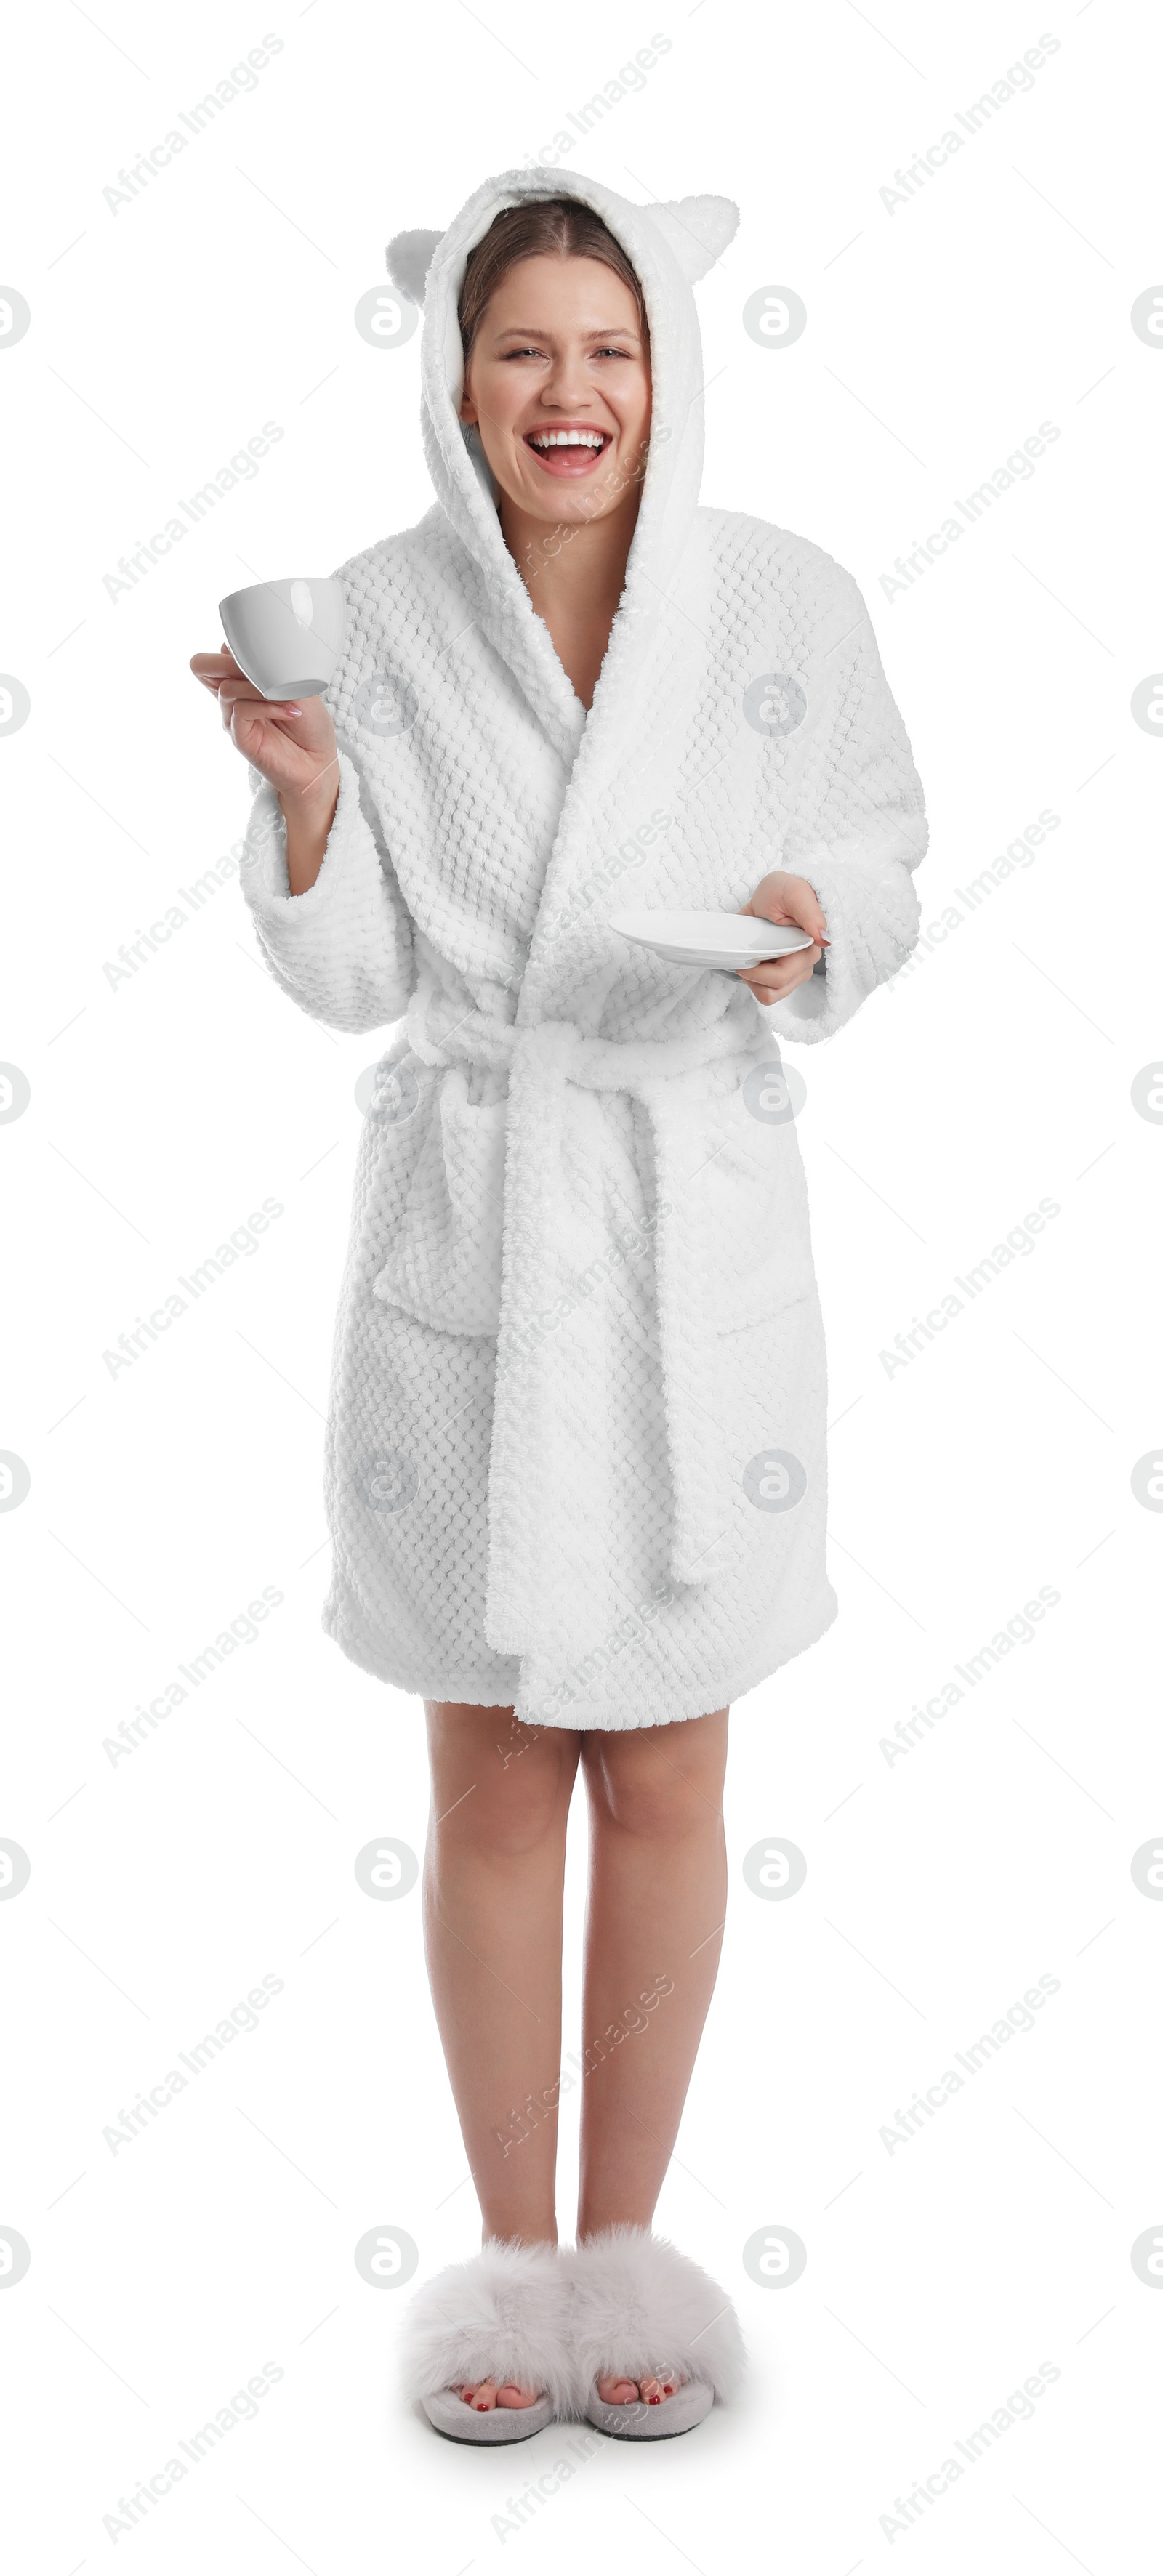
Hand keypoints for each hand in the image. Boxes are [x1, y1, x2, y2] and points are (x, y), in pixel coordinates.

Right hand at [189, 646, 338, 820]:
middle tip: (261, 670)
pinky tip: (288, 711)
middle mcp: (233, 697)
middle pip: (202, 665)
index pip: (217, 653)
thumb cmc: (309, 726)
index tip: (266, 654)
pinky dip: (265, 706)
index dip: (234, 647)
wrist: (318, 763)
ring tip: (287, 698)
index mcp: (242, 681)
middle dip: (229, 660)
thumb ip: (273, 668)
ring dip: (260, 687)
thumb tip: (251, 657)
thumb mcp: (297, 685)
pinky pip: (240, 710)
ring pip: (227, 687)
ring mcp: (233, 716)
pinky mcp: (239, 736)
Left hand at [735, 870, 828, 1006]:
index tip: (747, 950)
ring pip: (770, 995)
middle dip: (752, 973)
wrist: (773, 893)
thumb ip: (810, 914)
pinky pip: (766, 993)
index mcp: (810, 947)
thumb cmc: (784, 891)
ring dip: (753, 980)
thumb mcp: (794, 893)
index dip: (758, 970)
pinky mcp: (783, 977)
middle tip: (745, 950)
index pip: (782, 975)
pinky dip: (754, 982)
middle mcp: (806, 964)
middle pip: (774, 988)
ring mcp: (795, 973)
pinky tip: (753, 963)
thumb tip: (824, 939)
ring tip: (750, 957)